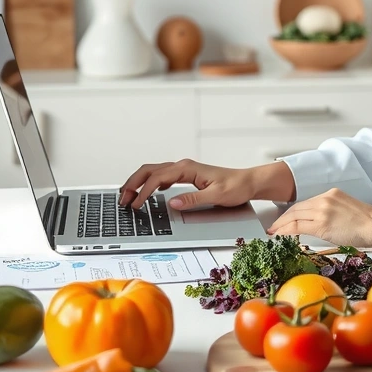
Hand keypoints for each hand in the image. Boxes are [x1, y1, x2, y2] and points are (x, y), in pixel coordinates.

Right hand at [119, 159, 256, 210]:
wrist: (247, 182)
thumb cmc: (235, 186)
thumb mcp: (216, 195)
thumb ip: (194, 199)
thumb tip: (173, 202)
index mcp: (187, 168)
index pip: (158, 178)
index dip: (144, 191)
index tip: (136, 204)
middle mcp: (183, 166)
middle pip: (150, 170)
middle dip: (133, 183)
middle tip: (123, 199)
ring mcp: (184, 170)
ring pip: (154, 172)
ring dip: (139, 182)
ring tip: (128, 196)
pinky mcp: (186, 175)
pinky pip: (162, 176)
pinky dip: (149, 183)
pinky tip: (147, 193)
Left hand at [267, 188, 371, 249]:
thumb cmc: (367, 223)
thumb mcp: (345, 210)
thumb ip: (330, 212)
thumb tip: (318, 224)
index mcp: (331, 194)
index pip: (305, 204)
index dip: (291, 213)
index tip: (284, 220)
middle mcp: (325, 199)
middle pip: (296, 208)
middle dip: (282, 219)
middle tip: (273, 227)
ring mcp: (323, 210)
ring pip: (294, 216)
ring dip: (281, 225)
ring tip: (273, 233)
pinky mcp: (322, 223)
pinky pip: (298, 226)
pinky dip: (285, 231)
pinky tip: (279, 236)